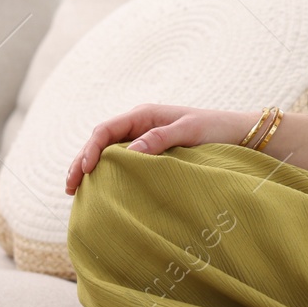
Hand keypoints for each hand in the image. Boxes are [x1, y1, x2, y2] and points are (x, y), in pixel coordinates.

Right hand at [65, 104, 259, 194]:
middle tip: (69, 188)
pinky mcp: (151, 153)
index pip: (106, 130)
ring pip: (108, 153)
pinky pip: (122, 162)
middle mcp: (140, 125)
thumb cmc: (216, 130)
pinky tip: (101, 189)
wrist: (238, 134)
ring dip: (91, 169)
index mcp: (144, 114)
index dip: (90, 150)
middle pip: (100, 142)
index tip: (84, 171)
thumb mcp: (189, 131)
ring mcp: (143, 139)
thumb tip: (130, 152)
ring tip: (75, 191)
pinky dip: (107, 174)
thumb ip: (161, 138)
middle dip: (81, 162)